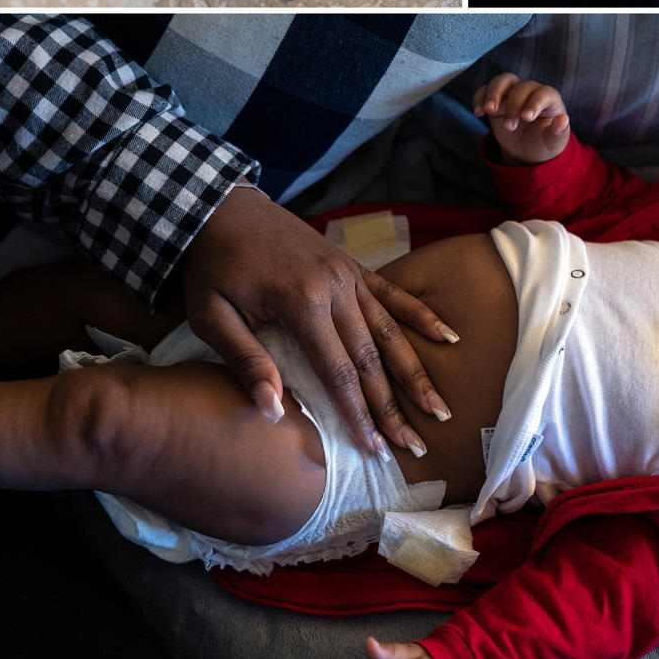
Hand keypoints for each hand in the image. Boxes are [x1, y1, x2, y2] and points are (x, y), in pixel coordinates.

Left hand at [178, 185, 457, 453]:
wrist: (222, 207)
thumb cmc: (212, 266)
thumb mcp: (213, 316)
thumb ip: (246, 362)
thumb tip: (272, 413)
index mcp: (302, 303)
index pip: (338, 373)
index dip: (359, 416)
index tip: (377, 451)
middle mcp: (336, 287)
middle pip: (371, 359)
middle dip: (394, 406)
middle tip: (416, 447)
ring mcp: (348, 273)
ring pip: (389, 331)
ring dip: (415, 371)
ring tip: (439, 407)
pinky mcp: (350, 264)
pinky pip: (392, 294)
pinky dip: (420, 315)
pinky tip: (447, 336)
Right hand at [473, 73, 569, 164]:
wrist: (527, 149)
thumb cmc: (543, 143)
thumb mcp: (553, 143)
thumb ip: (558, 133)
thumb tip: (563, 120)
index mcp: (550, 100)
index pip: (544, 93)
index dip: (535, 102)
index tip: (526, 118)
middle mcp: (531, 92)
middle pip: (521, 87)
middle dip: (513, 106)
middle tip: (510, 127)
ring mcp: (513, 93)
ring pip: (503, 80)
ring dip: (494, 94)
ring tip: (488, 111)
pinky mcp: (497, 99)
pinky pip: (486, 89)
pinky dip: (480, 97)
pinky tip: (478, 112)